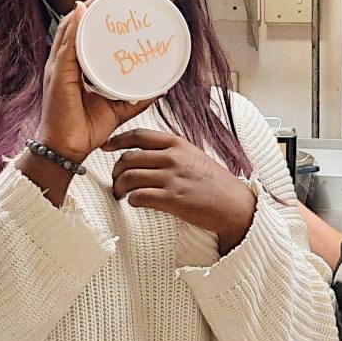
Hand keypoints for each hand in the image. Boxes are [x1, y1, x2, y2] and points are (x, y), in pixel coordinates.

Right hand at [37, 0, 154, 161]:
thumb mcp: (118, 108)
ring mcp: (58, 69)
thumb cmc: (86, 129)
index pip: (80, 37)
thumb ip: (136, 97)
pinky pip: (65, 46)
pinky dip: (74, 28)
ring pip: (69, 31)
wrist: (69, 149)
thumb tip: (160, 87)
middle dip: (89, 8)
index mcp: (74, 70)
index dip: (92, 18)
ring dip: (84, 11)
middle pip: (74, 28)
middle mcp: (63, 65)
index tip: (109, 3)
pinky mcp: (58, 76)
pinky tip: (82, 12)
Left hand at [104, 128, 256, 254]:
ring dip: (119, 187)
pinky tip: (135, 202)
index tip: (107, 147)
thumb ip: (173, 152)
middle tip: (116, 180)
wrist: (235, 204)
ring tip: (120, 194)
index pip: (139, 136)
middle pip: (129, 158)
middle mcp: (173, 158)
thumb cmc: (216, 183)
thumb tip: (148, 155)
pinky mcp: (172, 199)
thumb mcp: (195, 157)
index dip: (117, 140)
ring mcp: (172, 178)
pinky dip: (132, 200)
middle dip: (116, 170)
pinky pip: (139, 197)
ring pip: (129, 177)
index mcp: (178, 144)